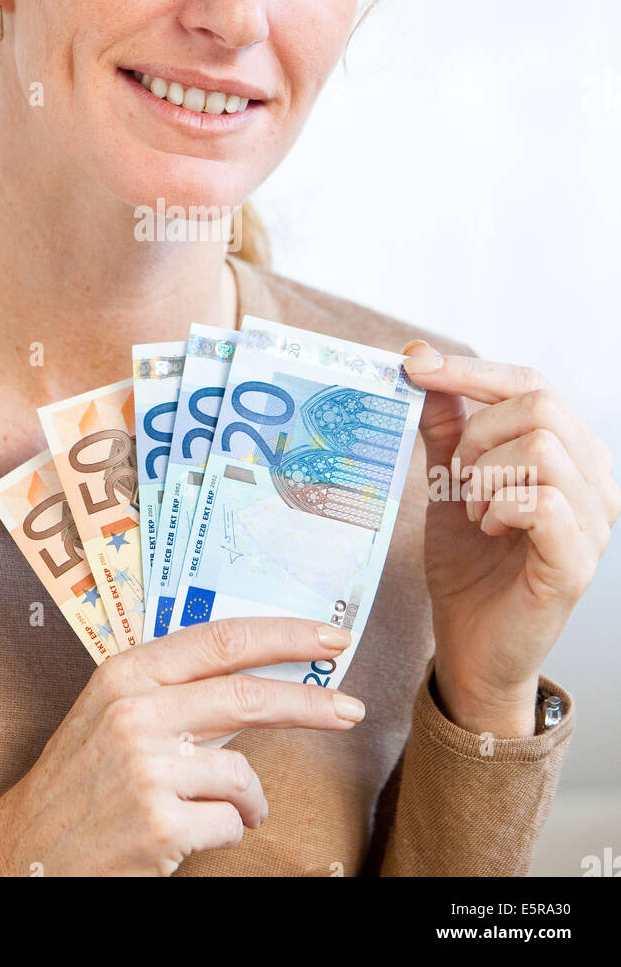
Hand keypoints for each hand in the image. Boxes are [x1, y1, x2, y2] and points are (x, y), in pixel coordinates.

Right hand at [0, 616, 362, 875]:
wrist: (24, 851)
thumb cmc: (81, 780)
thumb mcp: (115, 713)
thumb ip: (178, 691)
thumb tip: (261, 676)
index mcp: (128, 673)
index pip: (221, 639)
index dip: (283, 635)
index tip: (328, 635)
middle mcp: (136, 712)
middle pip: (247, 694)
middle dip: (310, 702)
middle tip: (351, 709)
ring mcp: (147, 769)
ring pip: (241, 772)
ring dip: (247, 799)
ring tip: (224, 811)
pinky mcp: (158, 824)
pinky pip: (230, 822)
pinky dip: (227, 831)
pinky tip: (189, 834)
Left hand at [403, 343, 618, 735]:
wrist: (470, 647)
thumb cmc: (469, 565)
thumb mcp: (448, 482)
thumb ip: (445, 426)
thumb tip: (421, 360)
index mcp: (569, 451)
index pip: (530, 381)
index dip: (470, 369)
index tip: (414, 364)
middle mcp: (594, 479)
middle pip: (540, 403)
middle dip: (479, 432)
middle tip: (456, 477)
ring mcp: (593, 522)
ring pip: (542, 446)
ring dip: (488, 473)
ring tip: (474, 510)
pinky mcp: (577, 562)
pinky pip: (541, 500)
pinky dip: (499, 507)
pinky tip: (487, 530)